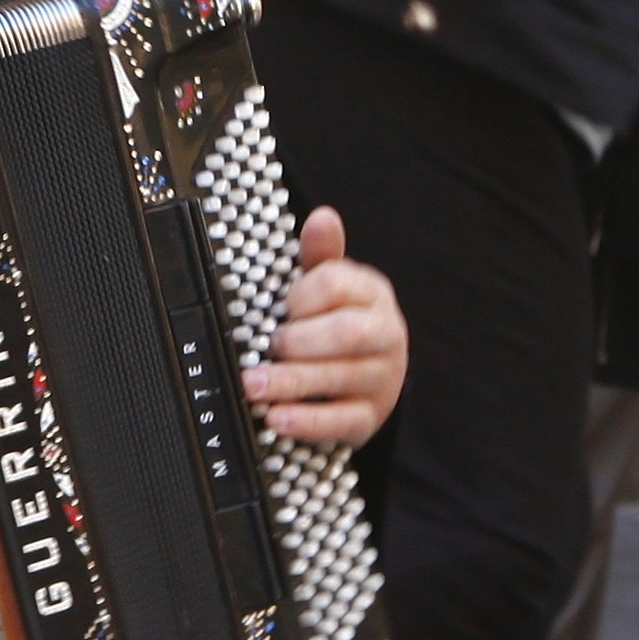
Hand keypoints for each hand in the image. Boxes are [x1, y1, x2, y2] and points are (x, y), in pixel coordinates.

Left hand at [244, 207, 405, 448]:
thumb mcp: (331, 287)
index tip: (283, 306)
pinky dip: (306, 422)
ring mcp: (382, 378)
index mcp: (371, 294)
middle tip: (269, 345)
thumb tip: (322, 216)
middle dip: (301, 341)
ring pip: (341, 378)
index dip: (304, 295)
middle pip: (346, 334)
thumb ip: (322, 256)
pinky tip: (277, 419)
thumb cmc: (339, 323)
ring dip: (292, 382)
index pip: (338, 284)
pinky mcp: (370, 417)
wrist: (373, 377)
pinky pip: (341, 422)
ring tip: (253, 385)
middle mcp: (385, 334)